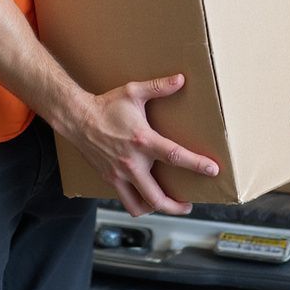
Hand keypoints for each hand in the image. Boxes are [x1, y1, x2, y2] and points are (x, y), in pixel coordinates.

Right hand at [75, 73, 219, 217]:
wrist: (78, 118)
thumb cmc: (106, 105)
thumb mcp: (133, 92)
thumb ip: (159, 87)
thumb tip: (180, 79)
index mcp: (142, 140)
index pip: (175, 156)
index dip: (196, 164)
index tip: (212, 170)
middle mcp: (132, 162)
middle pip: (158, 197)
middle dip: (177, 206)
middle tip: (188, 205)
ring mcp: (119, 174)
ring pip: (140, 205)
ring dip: (157, 209)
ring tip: (168, 205)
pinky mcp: (110, 179)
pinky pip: (126, 200)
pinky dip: (138, 204)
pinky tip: (145, 197)